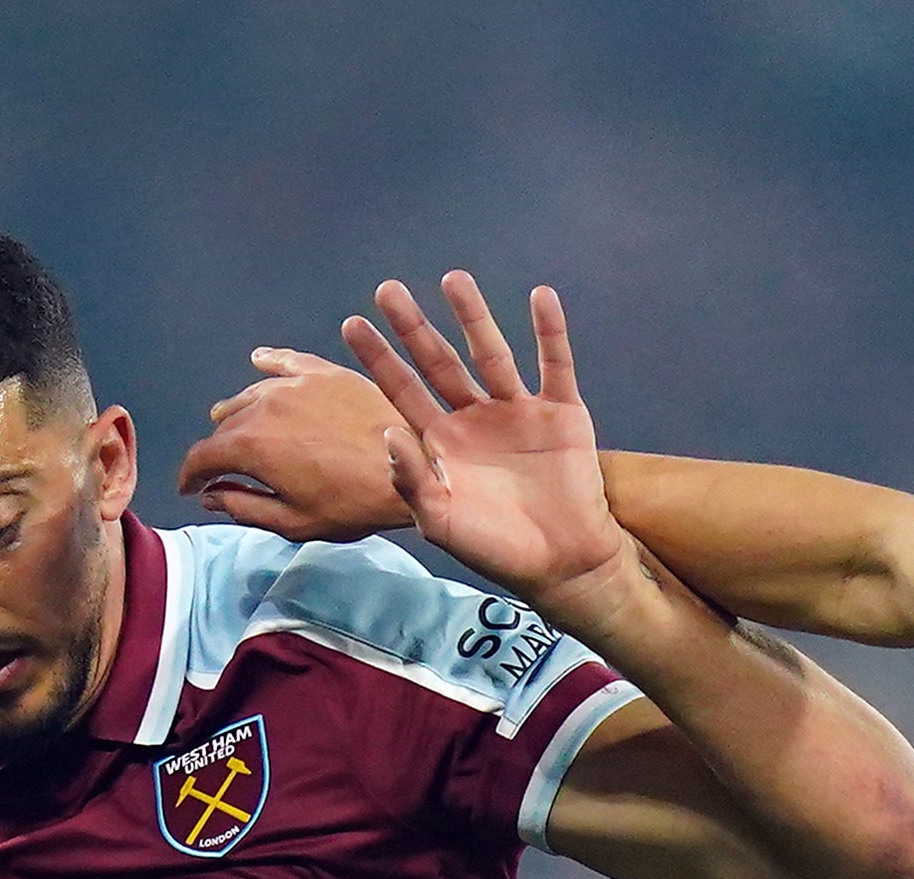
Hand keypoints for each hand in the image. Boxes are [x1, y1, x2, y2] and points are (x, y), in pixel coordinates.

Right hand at [176, 351, 406, 540]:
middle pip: (224, 425)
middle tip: (220, 469)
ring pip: (250, 394)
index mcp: (250, 447)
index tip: (190, 489)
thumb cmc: (353, 504)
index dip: (190, 476)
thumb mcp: (293, 521)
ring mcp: (294, 383)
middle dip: (217, 450)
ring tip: (236, 426)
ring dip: (238, 413)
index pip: (202, 457)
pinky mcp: (323, 371)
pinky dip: (268, 363)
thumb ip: (244, 507)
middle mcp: (264, 406)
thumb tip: (210, 497)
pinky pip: (285, 361)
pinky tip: (259, 362)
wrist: (411, 467)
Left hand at [337, 273, 634, 616]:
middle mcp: (475, 419)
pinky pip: (555, 364)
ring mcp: (518, 412)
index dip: (379, 359)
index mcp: (443, 443)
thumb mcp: (442, 521)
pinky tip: (540, 296)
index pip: (403, 391)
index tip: (352, 324)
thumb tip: (387, 433)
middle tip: (387, 289)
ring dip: (473, 317)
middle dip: (413, 327)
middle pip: (439, 362)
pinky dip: (550, 332)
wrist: (561, 564)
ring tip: (453, 278)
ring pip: (492, 353)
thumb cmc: (496, 549)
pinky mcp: (560, 412)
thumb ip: (413, 480)